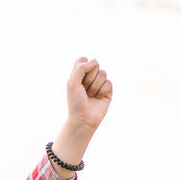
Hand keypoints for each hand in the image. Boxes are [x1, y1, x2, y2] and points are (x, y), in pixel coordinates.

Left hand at [49, 56, 112, 178]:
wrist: (83, 119)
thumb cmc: (75, 102)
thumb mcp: (72, 83)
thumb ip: (81, 68)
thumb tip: (95, 61)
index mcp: (79, 74)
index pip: (83, 60)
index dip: (82, 67)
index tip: (77, 79)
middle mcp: (89, 77)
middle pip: (94, 65)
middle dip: (88, 78)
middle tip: (84, 90)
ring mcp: (99, 83)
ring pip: (103, 73)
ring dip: (95, 86)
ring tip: (90, 96)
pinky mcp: (108, 90)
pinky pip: (108, 83)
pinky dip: (102, 91)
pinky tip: (98, 98)